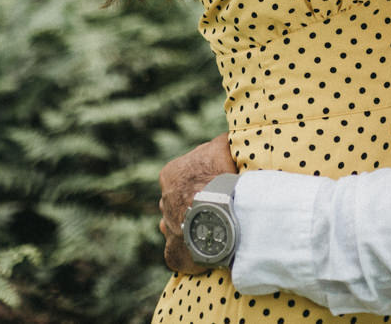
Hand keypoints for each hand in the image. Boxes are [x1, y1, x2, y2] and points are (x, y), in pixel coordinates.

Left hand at [158, 133, 237, 273]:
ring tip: (217, 228)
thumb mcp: (221, 147)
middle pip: (180, 200)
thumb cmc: (219, 177)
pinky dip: (193, 250)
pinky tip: (209, 247)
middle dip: (195, 203)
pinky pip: (181, 250)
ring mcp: (167, 228)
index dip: (204, 178)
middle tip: (220, 207)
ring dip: (194, 226)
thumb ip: (219, 143)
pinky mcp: (173, 253)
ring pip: (179, 225)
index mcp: (170, 174)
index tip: (221, 183)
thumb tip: (225, 137)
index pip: (185, 174)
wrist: (217, 215)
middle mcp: (164, 201)